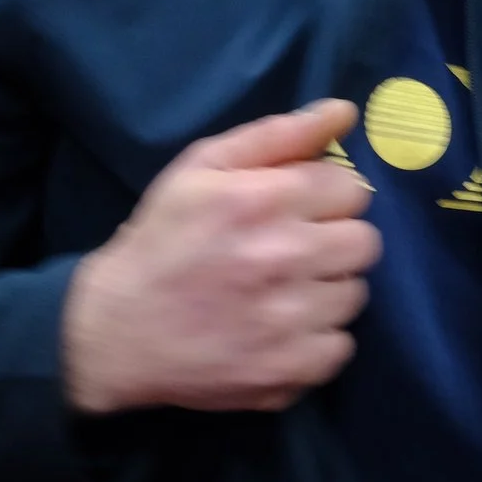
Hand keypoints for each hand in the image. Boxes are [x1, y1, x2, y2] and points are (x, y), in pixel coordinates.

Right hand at [61, 99, 380, 415]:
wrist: (116, 330)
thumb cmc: (161, 239)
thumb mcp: (202, 167)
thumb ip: (278, 134)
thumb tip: (345, 112)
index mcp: (264, 200)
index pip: (351, 187)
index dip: (326, 195)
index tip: (298, 208)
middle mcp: (285, 256)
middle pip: (365, 241)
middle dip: (334, 240)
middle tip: (294, 250)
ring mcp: (291, 320)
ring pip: (355, 294)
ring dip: (325, 290)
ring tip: (283, 291)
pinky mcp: (290, 369)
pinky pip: (341, 346)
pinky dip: (316, 340)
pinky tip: (280, 330)